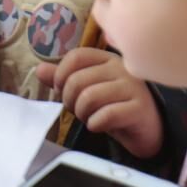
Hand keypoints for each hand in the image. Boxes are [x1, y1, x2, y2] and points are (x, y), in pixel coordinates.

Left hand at [35, 48, 162, 159]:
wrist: (146, 130)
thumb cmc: (115, 106)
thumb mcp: (87, 91)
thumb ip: (64, 79)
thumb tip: (40, 70)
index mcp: (106, 58)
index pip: (75, 56)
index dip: (61, 75)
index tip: (61, 91)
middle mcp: (121, 68)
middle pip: (78, 80)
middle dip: (70, 101)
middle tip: (78, 110)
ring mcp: (132, 87)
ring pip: (89, 97)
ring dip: (82, 114)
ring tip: (89, 118)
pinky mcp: (139, 108)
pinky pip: (106, 115)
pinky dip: (95, 124)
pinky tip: (100, 125)